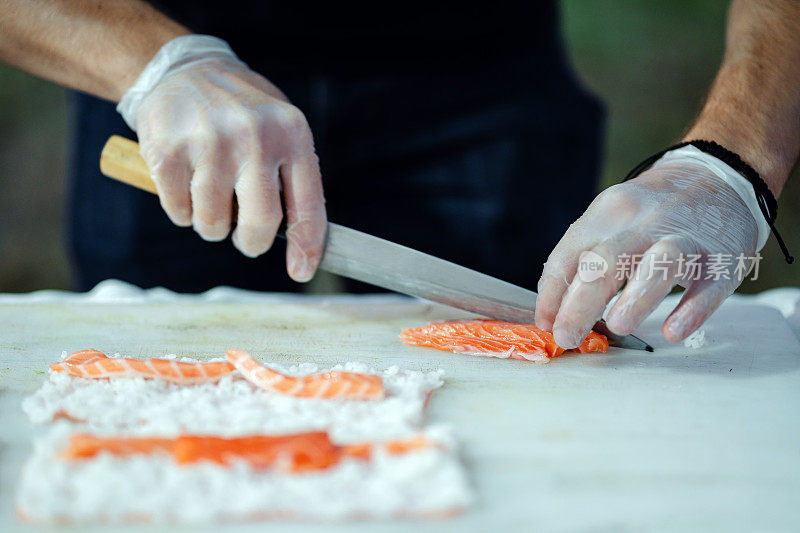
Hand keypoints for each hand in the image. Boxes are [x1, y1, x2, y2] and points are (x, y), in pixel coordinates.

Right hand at [120, 36, 325, 281]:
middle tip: (244, 238)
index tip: (301, 271)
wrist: (185, 69)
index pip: (308, 204)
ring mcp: (210, 142)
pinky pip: (178, 212)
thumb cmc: (241, 112)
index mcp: (292, 133)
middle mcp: (254, 136)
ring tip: (211, 194)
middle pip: (260, 223)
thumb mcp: (281, 129)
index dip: (306, 246)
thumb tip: (304, 242)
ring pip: (213, 224)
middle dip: (251, 242)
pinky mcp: (168, 151)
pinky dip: (182, 210)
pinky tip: (185, 181)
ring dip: (210, 224)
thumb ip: (292, 178)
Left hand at [535, 147, 760, 346]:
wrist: (720, 176)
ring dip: (635, 298)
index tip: (545, 323)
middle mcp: (644, 222)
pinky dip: (691, 310)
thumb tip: (554, 309)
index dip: (552, 293)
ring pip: (658, 265)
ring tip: (616, 327)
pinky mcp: (722, 259)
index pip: (569, 254)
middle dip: (579, 304)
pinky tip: (673, 330)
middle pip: (605, 262)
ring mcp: (685, 239)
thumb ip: (585, 257)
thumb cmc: (653, 212)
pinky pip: (708, 286)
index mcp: (609, 213)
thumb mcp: (613, 218)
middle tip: (567, 337)